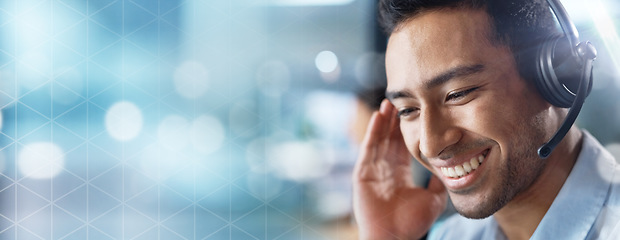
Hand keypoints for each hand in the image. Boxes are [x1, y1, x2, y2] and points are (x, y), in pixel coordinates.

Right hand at [352, 99, 446, 239]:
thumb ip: (440, 185)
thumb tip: (453, 171)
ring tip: (388, 102)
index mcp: (399, 175)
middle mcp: (384, 171)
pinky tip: (378, 116)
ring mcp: (372, 171)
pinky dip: (373, 132)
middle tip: (398, 99)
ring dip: (383, 121)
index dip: (406, 130)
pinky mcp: (362, 174)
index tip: (412, 112)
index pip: (401, 146)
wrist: (393, 238)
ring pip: (378, 140)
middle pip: (388, 139)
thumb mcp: (433, 200)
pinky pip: (368, 149)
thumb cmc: (411, 224)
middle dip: (393, 120)